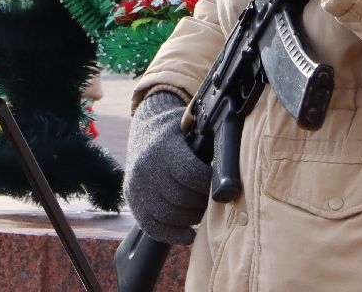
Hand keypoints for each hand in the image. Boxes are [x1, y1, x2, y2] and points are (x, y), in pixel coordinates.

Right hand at [124, 90, 210, 245]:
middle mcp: (145, 168)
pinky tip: (189, 234)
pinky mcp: (132, 200)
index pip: (191, 175)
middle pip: (182, 198)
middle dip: (202, 203)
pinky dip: (173, 235)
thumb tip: (229, 166)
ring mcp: (136, 186)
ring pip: (169, 215)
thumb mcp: (192, 126)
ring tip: (202, 212)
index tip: (221, 187)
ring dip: (191, 218)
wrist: (145, 126)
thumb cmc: (177, 128)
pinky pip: (153, 227)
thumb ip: (208, 143)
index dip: (209, 185)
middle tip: (214, 202)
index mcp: (162, 148)